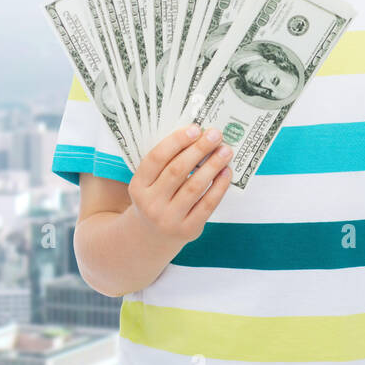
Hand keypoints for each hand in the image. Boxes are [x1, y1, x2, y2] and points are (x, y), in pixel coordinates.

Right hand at [127, 125, 233, 245]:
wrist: (153, 236)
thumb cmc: (158, 198)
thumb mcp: (151, 182)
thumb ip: (168, 162)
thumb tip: (199, 136)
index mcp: (138, 186)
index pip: (156, 158)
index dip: (176, 141)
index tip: (195, 128)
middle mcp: (150, 203)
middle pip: (177, 170)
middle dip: (199, 149)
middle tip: (216, 135)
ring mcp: (169, 218)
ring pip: (194, 186)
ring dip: (213, 165)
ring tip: (225, 151)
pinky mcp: (187, 229)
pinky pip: (207, 204)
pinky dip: (219, 186)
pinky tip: (226, 172)